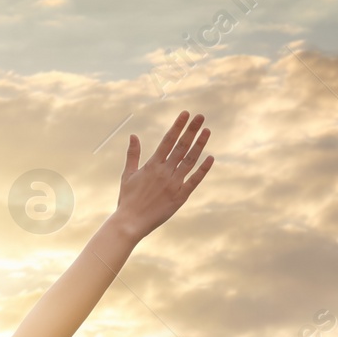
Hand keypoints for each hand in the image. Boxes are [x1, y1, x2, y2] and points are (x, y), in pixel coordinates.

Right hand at [110, 110, 213, 241]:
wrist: (130, 222)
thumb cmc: (127, 199)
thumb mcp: (128, 175)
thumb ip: (132, 154)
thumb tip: (133, 135)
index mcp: (152, 165)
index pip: (168, 140)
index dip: (178, 126)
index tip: (185, 114)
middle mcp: (164, 172)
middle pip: (181, 146)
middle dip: (191, 130)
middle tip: (200, 116)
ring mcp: (174, 184)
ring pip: (190, 160)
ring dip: (199, 145)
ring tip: (207, 130)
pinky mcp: (180, 197)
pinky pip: (194, 180)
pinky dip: (203, 169)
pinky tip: (210, 158)